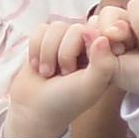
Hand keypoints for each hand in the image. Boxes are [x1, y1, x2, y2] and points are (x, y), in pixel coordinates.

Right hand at [1, 16, 121, 137]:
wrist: (34, 110)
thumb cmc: (67, 101)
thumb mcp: (90, 86)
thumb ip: (102, 64)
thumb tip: (102, 37)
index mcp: (104, 56)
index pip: (101, 32)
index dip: (90, 44)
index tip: (79, 67)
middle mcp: (87, 46)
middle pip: (76, 28)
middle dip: (65, 53)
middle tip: (63, 75)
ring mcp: (66, 42)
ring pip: (57, 27)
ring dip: (48, 52)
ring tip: (48, 73)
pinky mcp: (46, 41)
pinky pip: (41, 29)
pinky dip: (36, 48)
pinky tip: (38, 66)